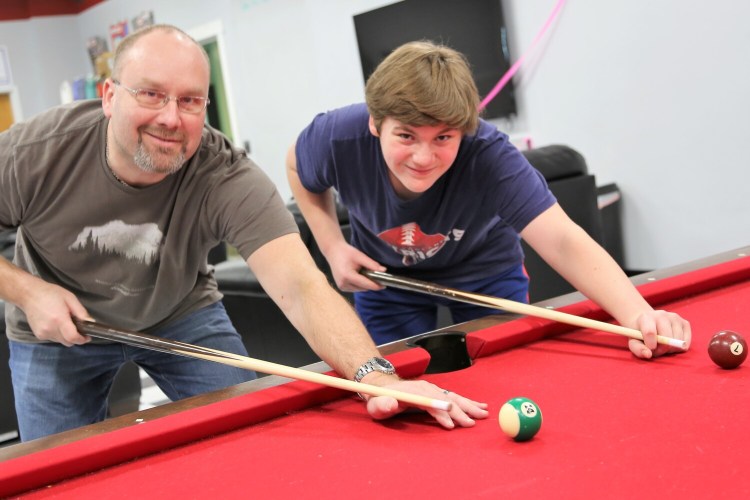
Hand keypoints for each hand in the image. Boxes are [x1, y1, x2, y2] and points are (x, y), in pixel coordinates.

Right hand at [20, 281, 91, 346]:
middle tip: (79, 329)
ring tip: (65, 323)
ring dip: (66, 336)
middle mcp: (50, 329)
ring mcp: (43, 333)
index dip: (82, 339)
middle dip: (75, 338)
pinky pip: (53, 339)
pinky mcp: (38, 335)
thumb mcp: (70, 298)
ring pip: (60, 341)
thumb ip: (81, 312)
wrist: (29, 295)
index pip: (72, 338)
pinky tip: (56, 324)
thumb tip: (91, 322)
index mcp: (59, 319)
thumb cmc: (51, 294)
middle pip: (68, 342)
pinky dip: (58, 335)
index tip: (87, 337)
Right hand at [326, 241, 385, 291]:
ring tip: (365, 273)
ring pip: (360, 289)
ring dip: (366, 284)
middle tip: (377, 275)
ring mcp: (342, 287)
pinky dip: (360, 284)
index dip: (376, 285)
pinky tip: (359, 276)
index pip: (366, 284)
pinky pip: (356, 289)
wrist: (333, 252)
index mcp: (347, 276)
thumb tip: (384, 271)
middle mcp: (344, 284)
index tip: (385, 285)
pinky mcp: (342, 288)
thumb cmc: (346, 252)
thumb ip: (372, 264)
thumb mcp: (360, 256)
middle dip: (371, 283)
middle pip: (364, 288)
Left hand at [364, 378, 488, 428]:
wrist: (383, 388)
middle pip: (446, 399)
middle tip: (472, 424)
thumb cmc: (379, 400)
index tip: (451, 426)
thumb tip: (391, 404)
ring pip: (453, 397)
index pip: (430, 402)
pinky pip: (453, 396)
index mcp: (414, 392)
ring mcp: (432, 388)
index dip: (440, 414)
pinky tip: (479, 405)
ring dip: (468, 405)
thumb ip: (382, 405)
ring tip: (483, 413)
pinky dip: (467, 401)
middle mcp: (426, 388)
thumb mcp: (376, 404)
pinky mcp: (436, 391)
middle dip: (460, 411)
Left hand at [628, 309, 690, 358]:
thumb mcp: (633, 341)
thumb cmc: (640, 334)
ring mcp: (675, 318)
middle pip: (666, 337)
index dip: (651, 344)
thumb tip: (648, 355)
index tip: (651, 349)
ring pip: (677, 341)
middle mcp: (662, 314)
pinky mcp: (685, 323)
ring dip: (670, 349)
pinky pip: (686, 342)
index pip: (650, 332)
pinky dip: (679, 348)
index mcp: (646, 317)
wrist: (648, 322)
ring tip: (662, 346)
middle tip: (655, 350)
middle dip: (661, 349)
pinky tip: (671, 343)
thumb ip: (638, 349)